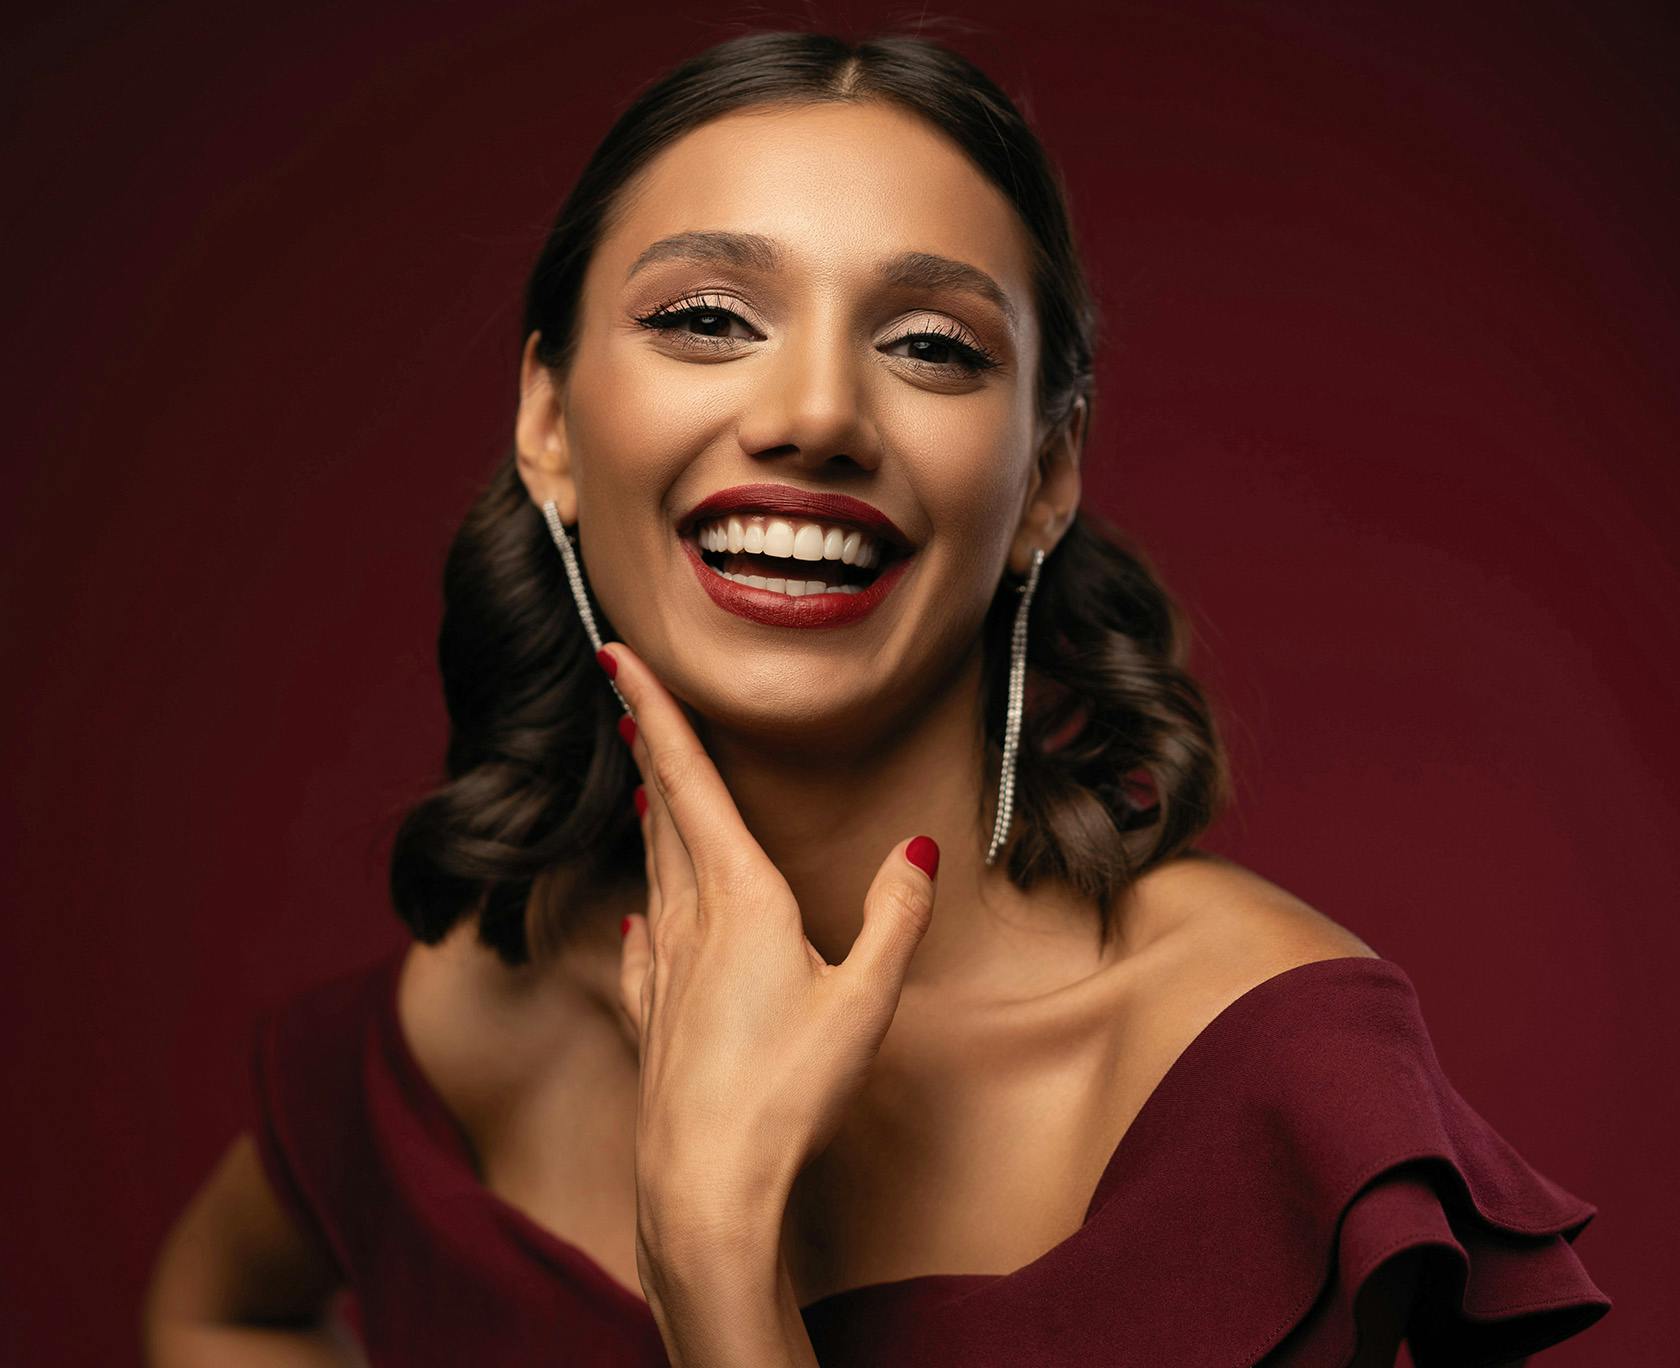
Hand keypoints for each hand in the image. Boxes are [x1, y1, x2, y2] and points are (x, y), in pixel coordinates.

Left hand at [595, 642, 940, 1250]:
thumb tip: (920, 846)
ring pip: (656, 872)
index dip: (657, 713)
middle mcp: (692, 921)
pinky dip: (645, 918)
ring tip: (648, 786)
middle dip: (651, 748)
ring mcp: (666, 972)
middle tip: (626, 693)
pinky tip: (638, 922)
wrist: (704, 1185)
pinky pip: (646, 949)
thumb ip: (896, 916)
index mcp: (742, 898)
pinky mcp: (655, 1021)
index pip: (691, 782)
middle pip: (667, 814)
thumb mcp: (867, 998)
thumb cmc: (790, 1089)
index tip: (614, 655)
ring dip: (653, 820)